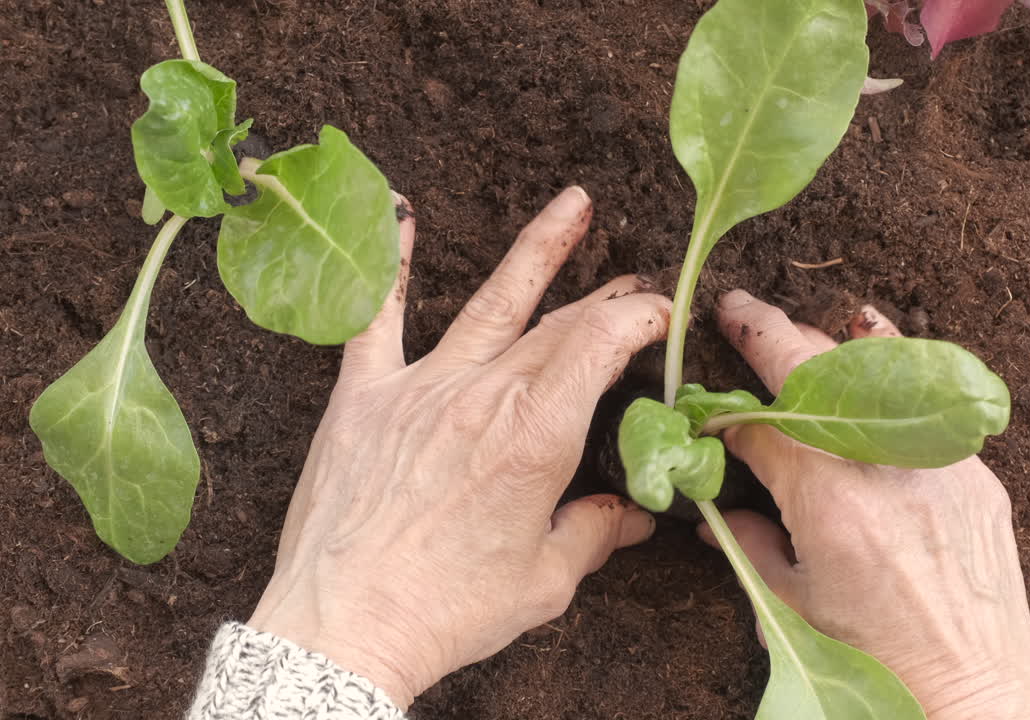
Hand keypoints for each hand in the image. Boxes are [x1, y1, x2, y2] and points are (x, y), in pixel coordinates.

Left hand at [248, 187, 670, 708]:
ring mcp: (420, 389)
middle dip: (605, 296)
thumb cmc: (446, 612)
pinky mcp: (364, 398)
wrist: (344, 629)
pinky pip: (376, 318)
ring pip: (489, 302)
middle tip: (635, 280)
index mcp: (536, 437)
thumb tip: (631, 515)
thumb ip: (594, 535)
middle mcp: (483, 397)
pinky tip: (399, 213)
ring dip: (537, 250)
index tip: (661, 316)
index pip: (601, 344)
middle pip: (558, 324)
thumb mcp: (543, 583)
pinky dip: (388, 265)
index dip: (640, 318)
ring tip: (573, 204)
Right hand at [701, 290, 1029, 719]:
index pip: (762, 425)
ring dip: (833, 342)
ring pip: (880, 371)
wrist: (971, 692)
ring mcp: (939, 463)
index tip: (707, 401)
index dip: (726, 410)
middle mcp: (886, 466)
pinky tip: (876, 349)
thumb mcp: (791, 605)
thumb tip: (720, 515)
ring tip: (802, 323)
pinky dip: (895, 372)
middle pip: (816, 372)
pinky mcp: (975, 474)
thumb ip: (749, 545)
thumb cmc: (875, 662)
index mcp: (829, 500)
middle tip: (739, 310)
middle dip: (769, 334)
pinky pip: (926, 403)